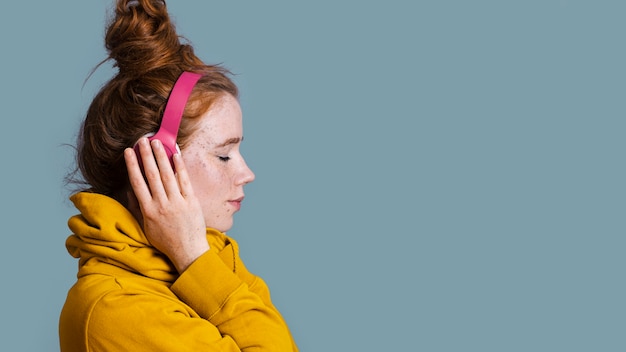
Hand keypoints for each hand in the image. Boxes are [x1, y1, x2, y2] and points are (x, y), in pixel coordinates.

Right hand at [124, 137, 208, 272]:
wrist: (188, 251)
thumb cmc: (166, 241)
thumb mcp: (146, 227)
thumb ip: (137, 209)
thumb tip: (130, 191)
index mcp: (149, 211)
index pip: (137, 183)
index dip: (132, 165)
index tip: (128, 151)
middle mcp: (162, 204)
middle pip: (152, 175)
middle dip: (146, 156)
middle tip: (142, 140)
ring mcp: (178, 202)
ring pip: (167, 175)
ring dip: (161, 157)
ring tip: (157, 143)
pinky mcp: (192, 202)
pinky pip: (185, 181)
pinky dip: (180, 167)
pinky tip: (176, 155)